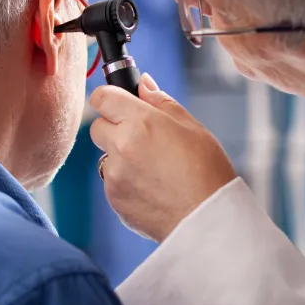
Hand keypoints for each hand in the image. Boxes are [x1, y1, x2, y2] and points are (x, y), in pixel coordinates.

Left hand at [89, 74, 236, 241]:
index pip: (101, 96)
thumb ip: (161, 102)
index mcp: (140, 121)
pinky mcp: (113, 198)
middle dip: (114, 128)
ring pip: (105, 156)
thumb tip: (143, 83)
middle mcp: (121, 146)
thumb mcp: (192, 127)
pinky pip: (112, 182)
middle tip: (142, 138)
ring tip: (154, 169)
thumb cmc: (207, 172)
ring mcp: (114, 175)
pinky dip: (125, 182)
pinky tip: (152, 188)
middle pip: (97, 126)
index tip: (120, 104)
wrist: (207, 220)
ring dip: (120, 158)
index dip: (110, 98)